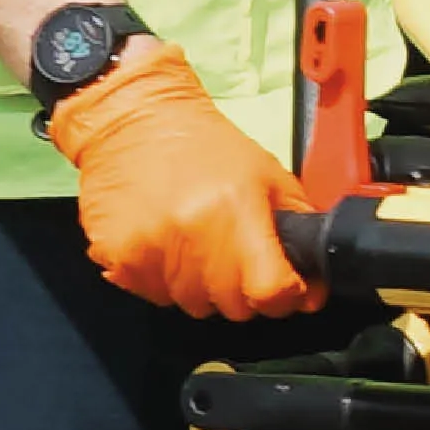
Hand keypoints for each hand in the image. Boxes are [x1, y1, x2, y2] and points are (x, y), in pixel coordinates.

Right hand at [41, 36, 307, 319]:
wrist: (134, 122)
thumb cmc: (208, 148)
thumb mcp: (268, 175)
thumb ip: (298, 228)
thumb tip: (313, 292)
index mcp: (236, 212)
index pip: (269, 291)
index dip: (284, 296)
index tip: (282, 285)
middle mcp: (192, 236)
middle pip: (232, 307)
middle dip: (242, 290)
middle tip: (233, 254)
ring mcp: (150, 252)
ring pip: (191, 306)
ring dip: (201, 287)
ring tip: (195, 244)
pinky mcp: (116, 260)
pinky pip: (152, 297)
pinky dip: (163, 281)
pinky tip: (163, 245)